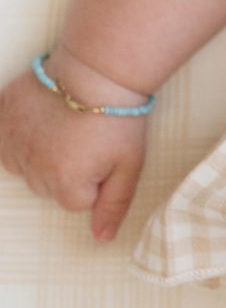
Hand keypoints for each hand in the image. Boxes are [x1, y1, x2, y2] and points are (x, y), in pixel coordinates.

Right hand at [0, 50, 148, 242]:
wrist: (99, 67)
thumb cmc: (119, 115)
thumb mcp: (131, 163)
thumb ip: (114, 204)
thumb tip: (102, 240)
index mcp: (65, 185)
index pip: (78, 201)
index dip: (98, 175)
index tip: (107, 150)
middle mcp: (32, 171)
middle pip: (49, 185)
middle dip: (69, 167)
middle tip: (89, 135)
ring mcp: (12, 144)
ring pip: (27, 164)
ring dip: (44, 151)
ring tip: (68, 123)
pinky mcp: (1, 119)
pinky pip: (6, 140)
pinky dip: (21, 132)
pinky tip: (44, 115)